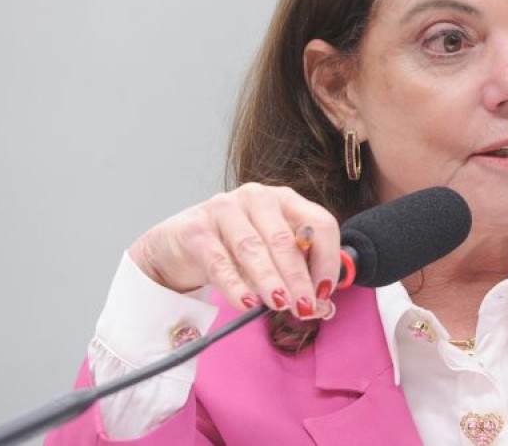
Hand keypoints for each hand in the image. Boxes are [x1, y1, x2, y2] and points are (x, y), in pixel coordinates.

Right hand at [128, 182, 340, 319]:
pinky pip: (220, 262)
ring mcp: (225, 209)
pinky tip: (247, 303)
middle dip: (298, 277)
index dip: (327, 259)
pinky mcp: (197, 229)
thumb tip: (324, 308)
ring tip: (281, 304)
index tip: (325, 291)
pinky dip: (235, 286)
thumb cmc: (235, 248)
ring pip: (253, 248)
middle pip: (285, 239)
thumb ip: (297, 279)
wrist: (180, 244)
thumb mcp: (271, 260)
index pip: (319, 223)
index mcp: (286, 200)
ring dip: (270, 280)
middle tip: (304, 307)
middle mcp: (258, 198)